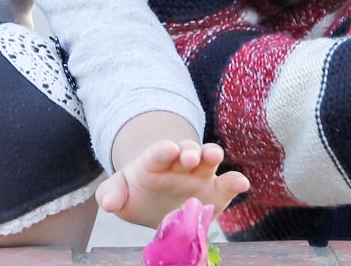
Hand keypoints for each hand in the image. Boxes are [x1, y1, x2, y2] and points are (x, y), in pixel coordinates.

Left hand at [95, 138, 250, 228]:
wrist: (155, 200)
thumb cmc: (137, 191)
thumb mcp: (119, 192)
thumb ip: (111, 194)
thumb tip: (109, 202)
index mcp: (156, 161)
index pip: (159, 152)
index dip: (163, 151)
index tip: (167, 149)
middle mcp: (181, 163)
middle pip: (188, 150)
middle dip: (190, 151)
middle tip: (191, 156)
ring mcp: (200, 175)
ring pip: (209, 159)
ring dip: (212, 155)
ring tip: (214, 157)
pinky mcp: (216, 192)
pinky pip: (227, 184)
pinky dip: (235, 182)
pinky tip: (242, 184)